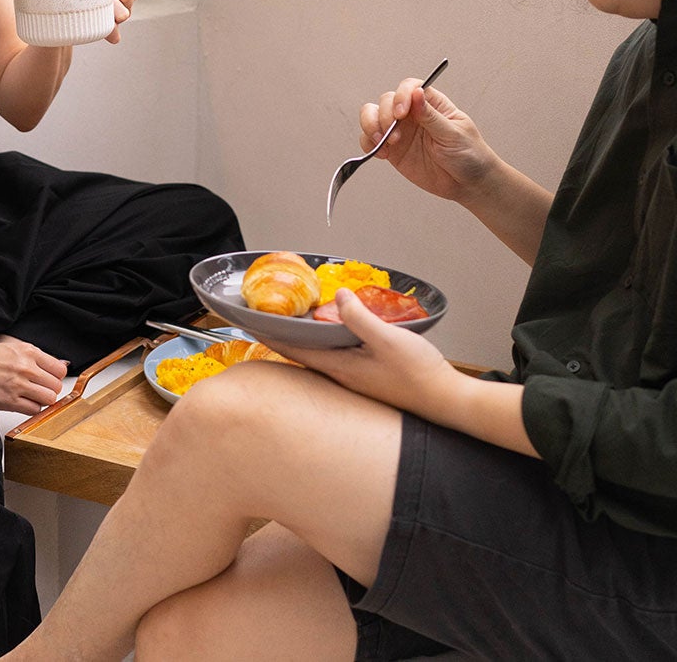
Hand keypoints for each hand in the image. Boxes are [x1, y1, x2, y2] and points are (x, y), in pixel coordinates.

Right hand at [0, 335, 68, 413]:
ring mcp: (18, 385)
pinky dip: (31, 408)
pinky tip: (22, 402)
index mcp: (28, 351)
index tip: (49, 379)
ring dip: (42, 400)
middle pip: (56, 386)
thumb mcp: (12, 348)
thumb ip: (36, 357)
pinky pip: (35, 410)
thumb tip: (61, 366)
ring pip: (49, 399)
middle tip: (39, 389)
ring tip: (31, 396)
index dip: (56, 376)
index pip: (59, 369)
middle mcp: (25, 367)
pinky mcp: (10, 401)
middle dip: (50, 389)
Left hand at [265, 289, 463, 417]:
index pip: (294, 351)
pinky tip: (340, 332)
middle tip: (271, 316)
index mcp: (340, 368)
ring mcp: (357, 379)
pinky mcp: (371, 378)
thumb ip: (359, 318)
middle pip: (305, 353)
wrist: (449, 401)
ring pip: (323, 355)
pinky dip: (332, 342)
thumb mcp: (387, 339)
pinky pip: (341, 357)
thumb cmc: (419, 374)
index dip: (271, 336)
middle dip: (286, 336)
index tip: (250, 324)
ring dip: (309, 339)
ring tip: (299, 319)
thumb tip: (337, 298)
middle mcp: (343, 377)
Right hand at [362, 78, 497, 203]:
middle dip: (384, 115)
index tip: (401, 113)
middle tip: (393, 133)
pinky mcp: (392, 149)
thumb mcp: (454, 134)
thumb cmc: (470, 156)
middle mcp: (413, 115)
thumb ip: (431, 116)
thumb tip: (417, 93)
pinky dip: (368, 144)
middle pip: (386, 101)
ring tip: (383, 142)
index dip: (401, 95)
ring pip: (373, 116)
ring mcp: (401, 131)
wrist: (468, 184)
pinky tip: (381, 153)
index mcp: (432, 105)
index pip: (410, 88)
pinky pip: (370, 140)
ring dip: (371, 126)